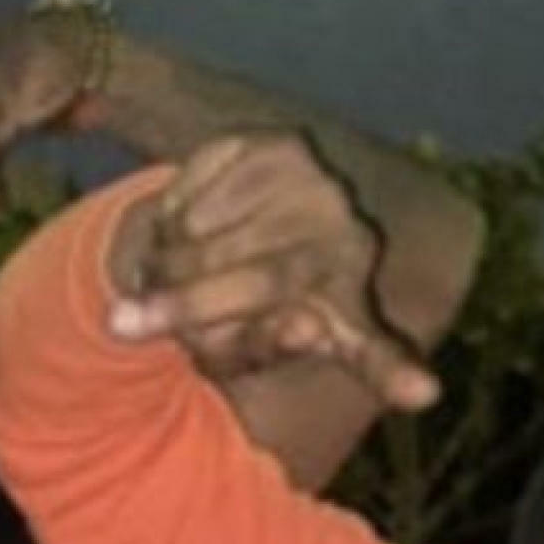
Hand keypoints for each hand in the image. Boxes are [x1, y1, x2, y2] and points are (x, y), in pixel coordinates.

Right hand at [106, 133, 439, 413]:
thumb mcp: (239, 351)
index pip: (367, 342)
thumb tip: (307, 325)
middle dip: (185, 305)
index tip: (424, 397)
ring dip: (164, 260)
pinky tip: (175, 228)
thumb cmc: (229, 312)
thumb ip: (255, 351)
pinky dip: (169, 214)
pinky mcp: (274, 146)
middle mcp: (345, 234)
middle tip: (119, 325)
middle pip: (263, 279)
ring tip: (155, 277)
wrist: (215, 234)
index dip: (392, 371)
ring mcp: (314, 185)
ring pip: (220, 230)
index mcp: (346, 301)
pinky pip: (202, 186)